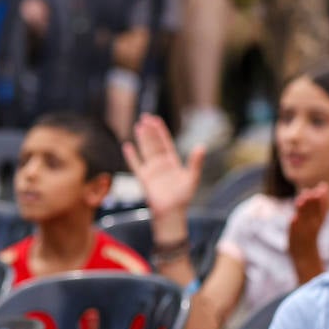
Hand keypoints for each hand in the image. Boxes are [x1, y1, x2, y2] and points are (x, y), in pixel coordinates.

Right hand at [123, 114, 202, 233]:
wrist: (171, 212)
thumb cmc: (183, 197)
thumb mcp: (192, 177)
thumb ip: (195, 162)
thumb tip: (201, 146)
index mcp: (172, 162)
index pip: (165, 142)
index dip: (160, 131)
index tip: (155, 120)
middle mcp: (161, 164)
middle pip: (154, 143)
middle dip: (150, 131)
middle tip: (145, 117)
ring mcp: (151, 171)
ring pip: (145, 151)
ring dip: (142, 139)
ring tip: (138, 126)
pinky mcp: (143, 179)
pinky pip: (136, 165)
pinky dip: (131, 156)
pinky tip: (127, 146)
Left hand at [288, 184, 328, 261]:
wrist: (305, 254)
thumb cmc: (308, 235)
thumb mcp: (314, 221)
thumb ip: (312, 208)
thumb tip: (309, 190)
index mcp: (319, 221)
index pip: (323, 208)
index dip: (324, 197)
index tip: (323, 186)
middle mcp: (313, 225)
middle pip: (313, 211)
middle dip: (313, 201)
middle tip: (313, 190)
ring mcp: (303, 231)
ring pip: (303, 219)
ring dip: (303, 209)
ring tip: (301, 199)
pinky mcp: (294, 237)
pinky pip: (294, 231)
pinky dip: (294, 225)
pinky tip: (292, 218)